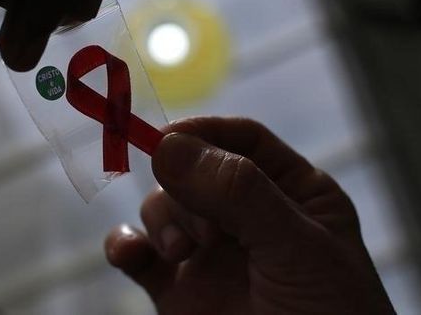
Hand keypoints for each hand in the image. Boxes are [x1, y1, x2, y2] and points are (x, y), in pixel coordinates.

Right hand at [105, 117, 394, 314]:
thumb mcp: (296, 248)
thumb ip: (239, 193)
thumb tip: (168, 145)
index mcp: (291, 193)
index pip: (243, 140)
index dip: (205, 131)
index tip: (169, 137)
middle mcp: (245, 216)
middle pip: (193, 169)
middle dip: (186, 189)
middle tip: (203, 227)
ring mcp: (208, 252)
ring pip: (163, 206)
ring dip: (163, 220)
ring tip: (182, 253)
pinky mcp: (175, 288)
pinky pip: (137, 253)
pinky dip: (124, 245)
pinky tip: (127, 253)